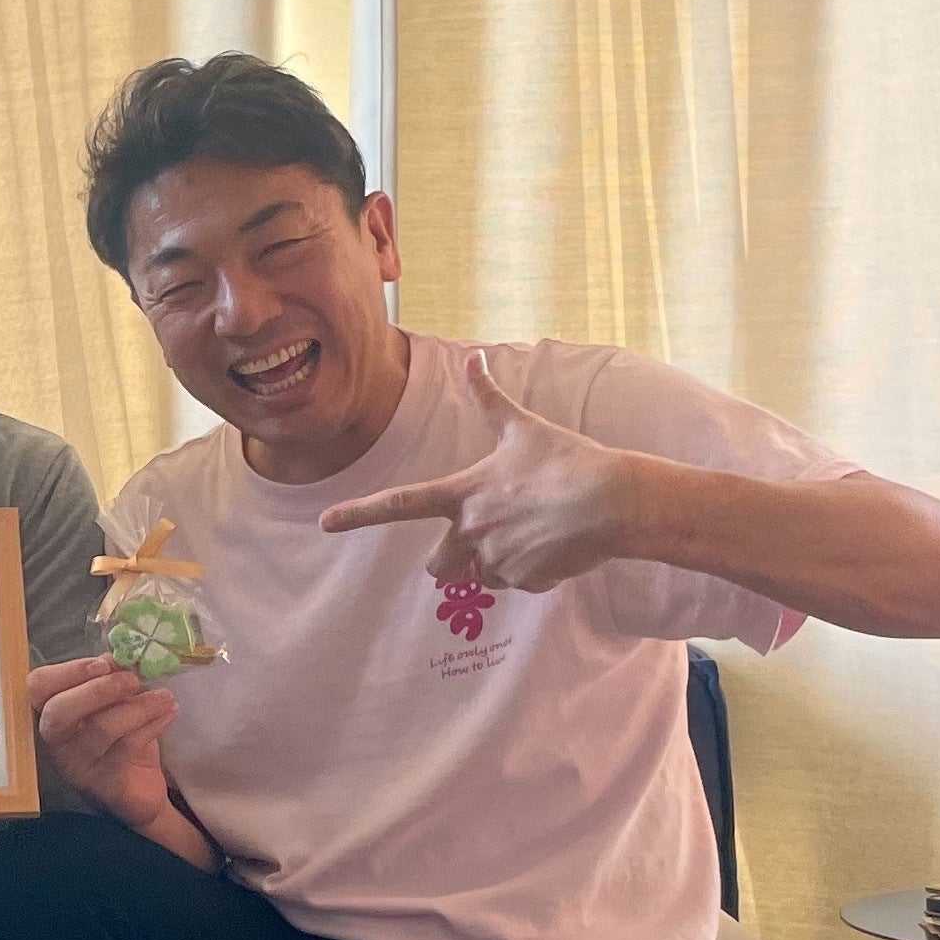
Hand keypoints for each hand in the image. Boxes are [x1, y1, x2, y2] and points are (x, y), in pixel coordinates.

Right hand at [24, 656, 183, 830]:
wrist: (138, 788)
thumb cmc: (119, 736)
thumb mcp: (113, 702)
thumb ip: (109, 677)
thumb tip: (120, 655)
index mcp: (50, 711)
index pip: (39, 686)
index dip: (69, 671)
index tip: (105, 662)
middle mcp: (55, 740)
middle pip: (59, 712)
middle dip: (99, 690)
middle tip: (133, 680)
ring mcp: (77, 765)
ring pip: (101, 729)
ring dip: (138, 706)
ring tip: (165, 696)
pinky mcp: (104, 783)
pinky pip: (127, 747)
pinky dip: (153, 724)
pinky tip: (170, 712)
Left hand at [317, 360, 647, 589]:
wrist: (613, 501)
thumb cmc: (567, 460)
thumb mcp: (524, 426)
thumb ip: (490, 397)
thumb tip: (474, 356)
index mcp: (464, 492)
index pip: (400, 503)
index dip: (359, 513)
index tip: (326, 522)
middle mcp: (472, 530)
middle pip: (437, 566)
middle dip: (451, 561)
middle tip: (483, 539)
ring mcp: (496, 558)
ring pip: (484, 576)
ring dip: (500, 563)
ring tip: (535, 533)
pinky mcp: (524, 580)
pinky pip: (521, 583)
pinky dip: (535, 570)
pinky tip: (558, 546)